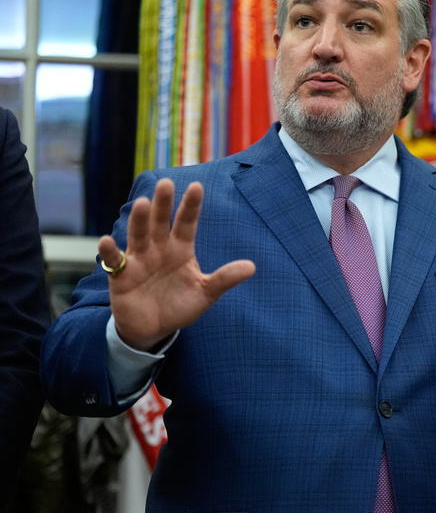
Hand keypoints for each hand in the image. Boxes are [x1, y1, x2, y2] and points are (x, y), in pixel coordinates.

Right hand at [98, 178, 255, 350]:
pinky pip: (114, 261)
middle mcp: (159, 248)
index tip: (197, 186)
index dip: (191, 206)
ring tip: (143, 204)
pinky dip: (109, 252)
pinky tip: (108, 241)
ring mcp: (138, 259)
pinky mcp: (121, 275)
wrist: (154, 329)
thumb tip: (252, 267)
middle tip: (166, 183)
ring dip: (140, 220)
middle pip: (160, 222)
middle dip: (163, 204)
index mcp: (181, 249)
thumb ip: (225, 279)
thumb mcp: (205, 293)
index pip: (187, 222)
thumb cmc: (180, 306)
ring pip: (139, 235)